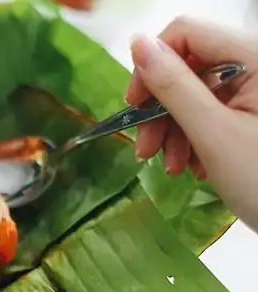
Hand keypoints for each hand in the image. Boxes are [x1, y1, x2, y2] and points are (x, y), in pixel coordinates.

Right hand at [125, 17, 257, 230]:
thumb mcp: (212, 133)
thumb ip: (174, 86)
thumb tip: (137, 45)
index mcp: (255, 58)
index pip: (186, 34)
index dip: (151, 65)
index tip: (134, 107)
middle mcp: (256, 67)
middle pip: (187, 69)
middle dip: (161, 112)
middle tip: (146, 151)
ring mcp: (254, 92)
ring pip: (194, 96)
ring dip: (173, 132)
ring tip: (173, 168)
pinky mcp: (252, 114)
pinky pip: (209, 115)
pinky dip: (192, 140)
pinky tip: (195, 167)